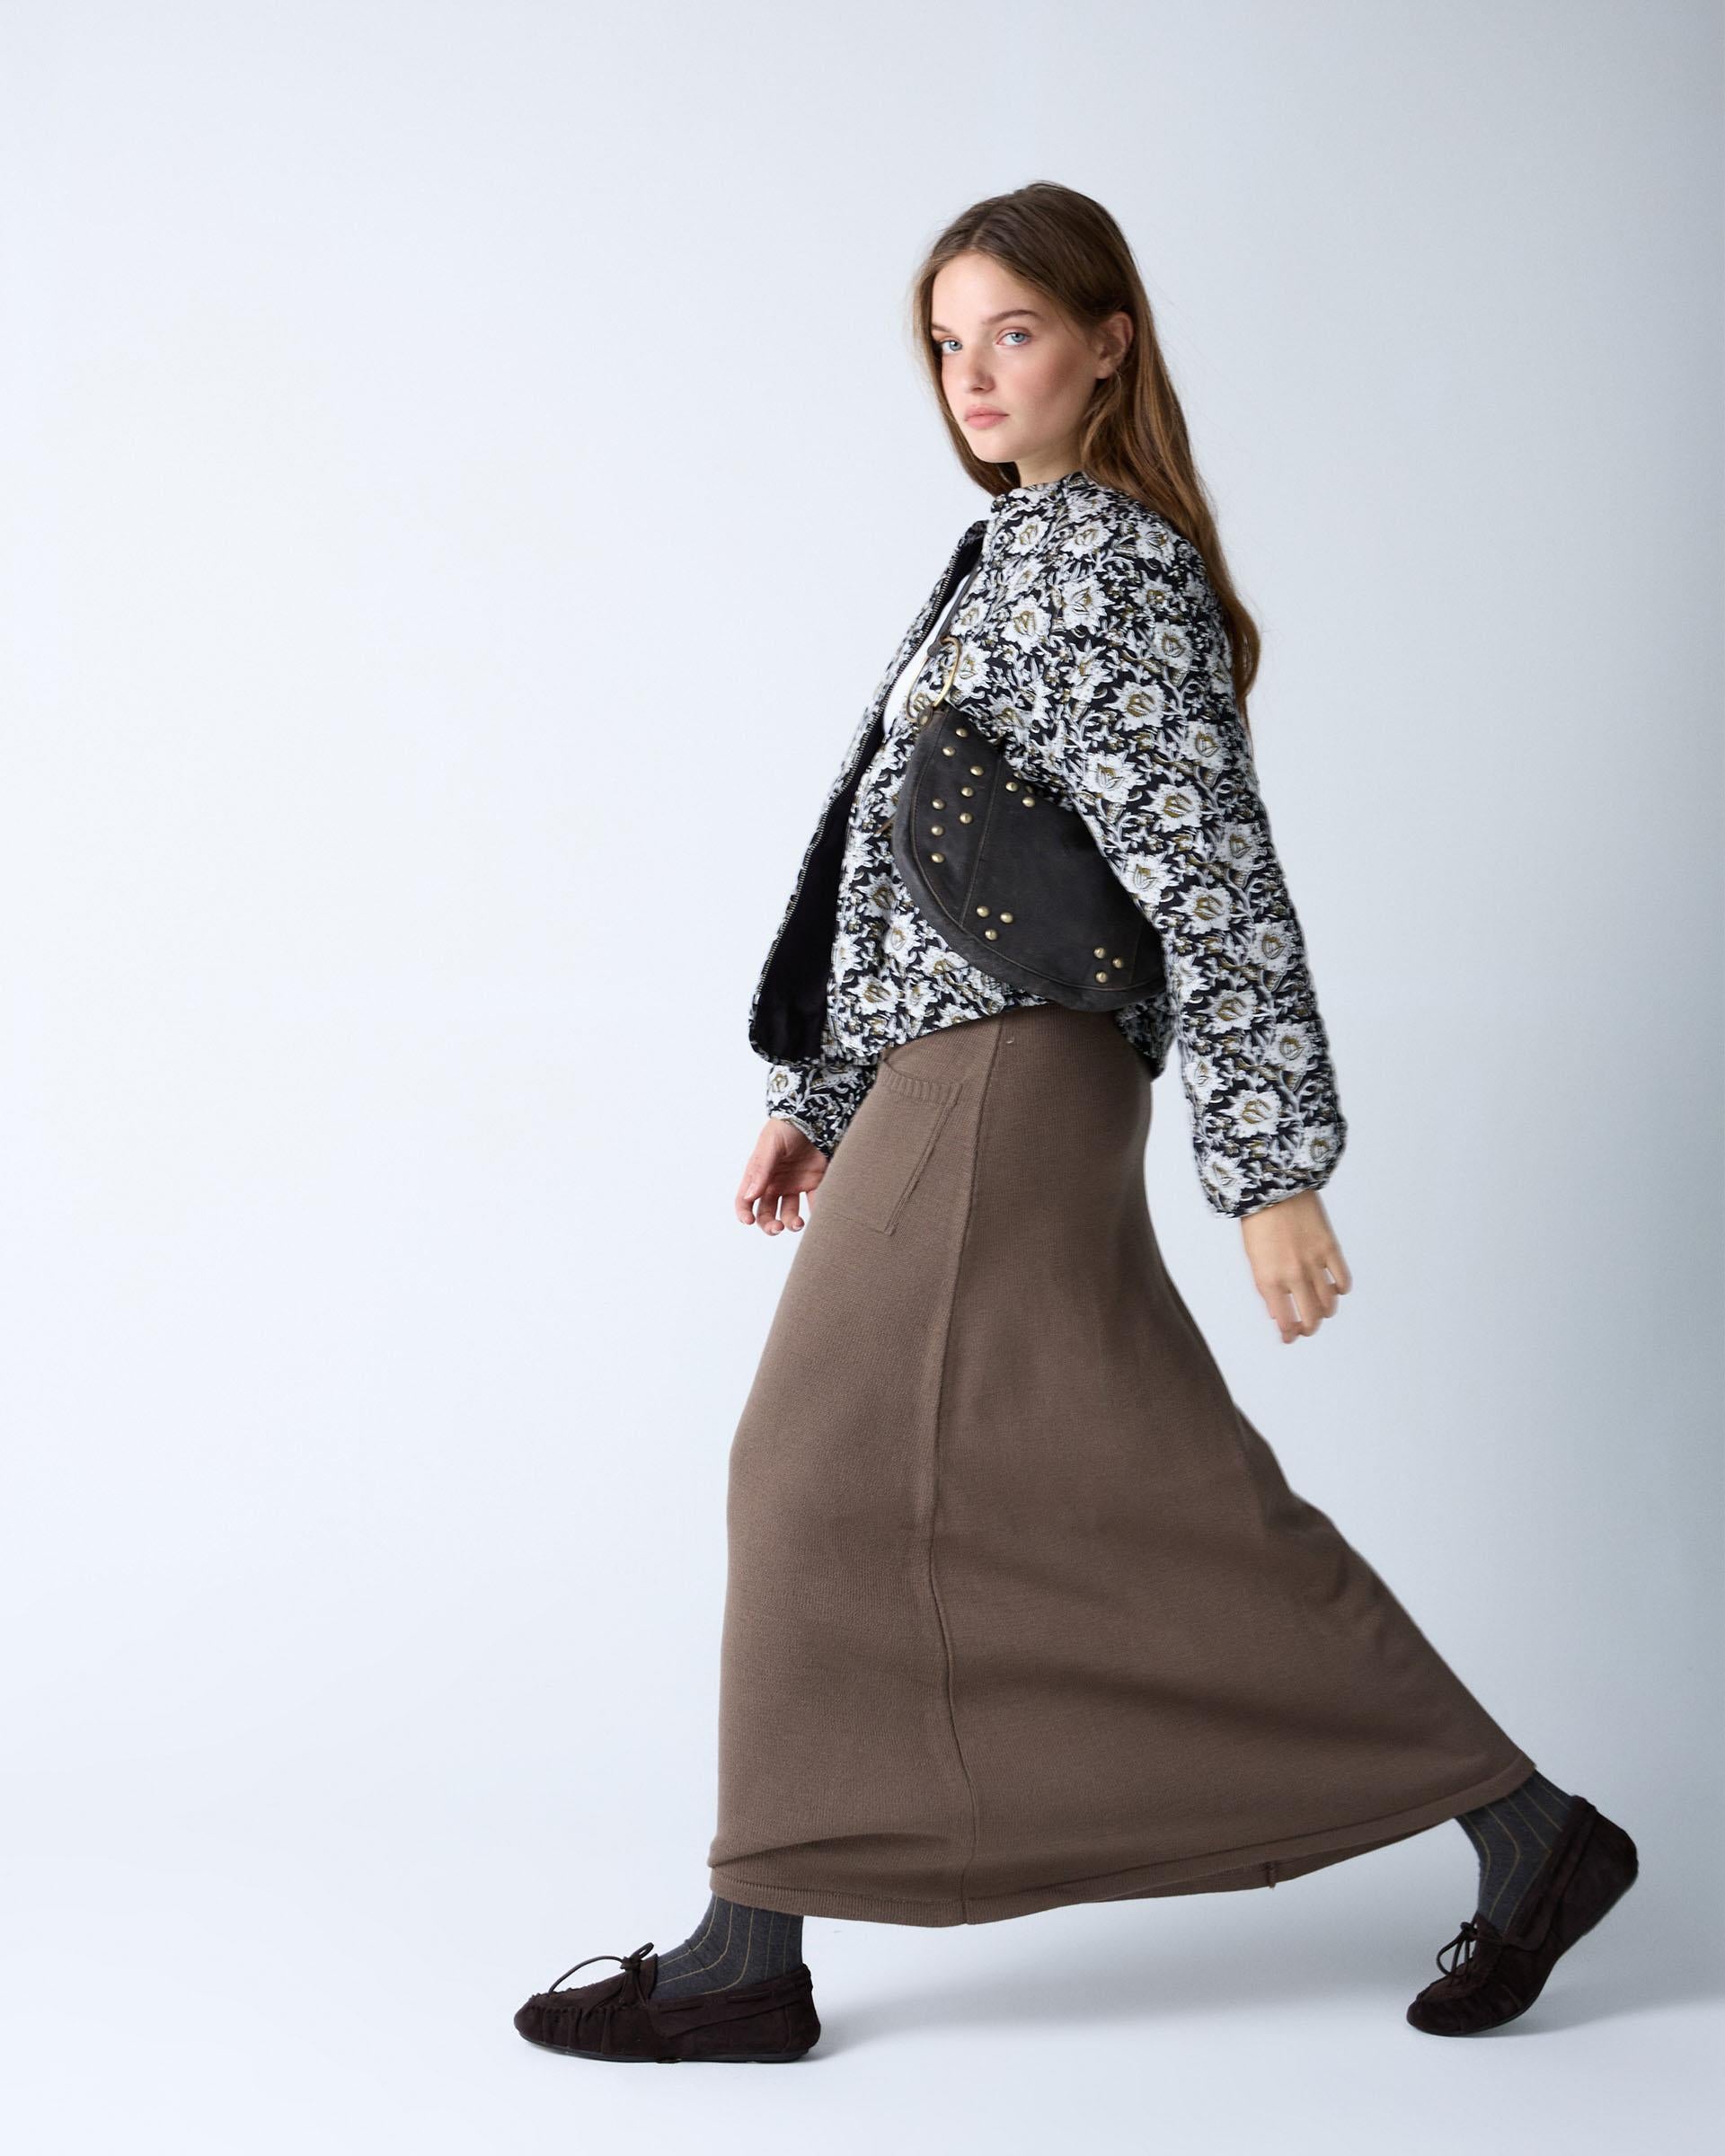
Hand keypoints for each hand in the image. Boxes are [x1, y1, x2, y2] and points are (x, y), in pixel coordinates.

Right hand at [736, 1117, 829, 1235]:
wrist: (815, 1114)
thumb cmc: (787, 1126)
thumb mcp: (770, 1144)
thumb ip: (761, 1169)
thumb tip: (750, 1196)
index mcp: (759, 1174)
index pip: (745, 1199)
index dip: (744, 1211)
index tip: (748, 1221)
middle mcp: (774, 1182)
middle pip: (766, 1212)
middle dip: (769, 1224)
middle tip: (777, 1227)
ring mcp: (794, 1184)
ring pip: (788, 1213)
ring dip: (791, 1223)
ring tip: (798, 1223)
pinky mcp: (814, 1183)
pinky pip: (814, 1202)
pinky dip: (817, 1212)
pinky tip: (818, 1215)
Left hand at [1239, 1188, 1351, 1342]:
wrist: (1271, 1185)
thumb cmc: (1258, 1220)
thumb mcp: (1253, 1257)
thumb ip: (1267, 1286)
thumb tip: (1277, 1311)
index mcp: (1268, 1279)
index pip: (1284, 1320)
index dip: (1289, 1334)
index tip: (1290, 1338)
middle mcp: (1292, 1275)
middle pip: (1311, 1317)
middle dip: (1310, 1328)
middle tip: (1307, 1328)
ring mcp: (1313, 1262)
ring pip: (1329, 1302)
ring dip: (1326, 1311)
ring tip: (1321, 1310)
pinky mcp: (1329, 1248)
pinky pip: (1343, 1279)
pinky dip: (1341, 1289)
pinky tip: (1335, 1288)